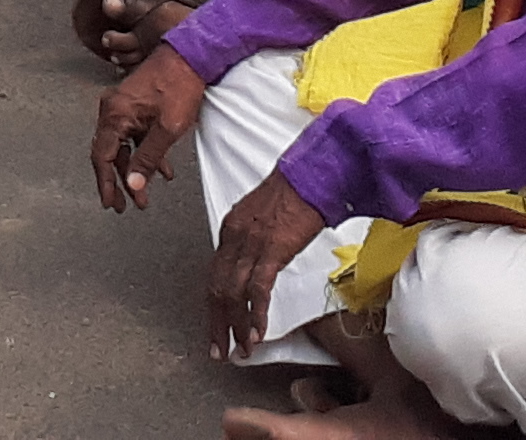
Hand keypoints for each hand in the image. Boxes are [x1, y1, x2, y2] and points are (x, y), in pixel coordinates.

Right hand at [89, 43, 202, 212]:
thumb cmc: (180, 86)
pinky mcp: (133, 102)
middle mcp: (112, 107)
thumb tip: (133, 185)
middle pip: (110, 152)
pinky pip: (132, 133)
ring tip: (145, 192)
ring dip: (134, 168)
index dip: (106, 183)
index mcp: (115, 113)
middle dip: (120, 180)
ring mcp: (121, 103)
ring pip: (122, 144)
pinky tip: (161, 168)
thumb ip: (148, 159)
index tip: (111, 203)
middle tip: (126, 204)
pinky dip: (142, 152)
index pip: (102, 156)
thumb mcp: (167, 128)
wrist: (191, 54)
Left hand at [205, 171, 328, 360]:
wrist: (312, 174)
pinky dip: (255, 316)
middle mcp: (234, 237)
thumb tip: (254, 264)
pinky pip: (257, 290)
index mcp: (230, 228)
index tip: (216, 326)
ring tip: (240, 350)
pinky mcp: (272, 250)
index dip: (214, 305)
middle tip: (219, 350)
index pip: (215, 275)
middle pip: (216, 288)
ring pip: (232, 294)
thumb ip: (253, 239)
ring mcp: (251, 244)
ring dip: (235, 327)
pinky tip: (256, 333)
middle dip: (217, 324)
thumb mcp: (263, 216)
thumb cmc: (294, 191)